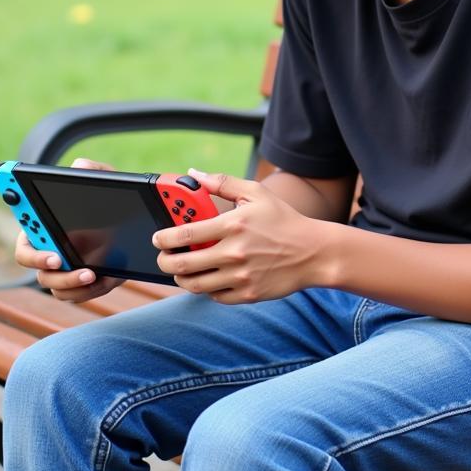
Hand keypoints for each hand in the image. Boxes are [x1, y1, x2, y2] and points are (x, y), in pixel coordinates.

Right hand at [12, 157, 122, 302]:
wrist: (134, 219)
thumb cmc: (109, 196)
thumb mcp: (105, 179)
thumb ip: (92, 170)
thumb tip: (79, 165)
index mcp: (44, 230)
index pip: (25, 247)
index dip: (33, 255)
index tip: (53, 254)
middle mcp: (50, 254)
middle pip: (40, 275)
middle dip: (56, 273)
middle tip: (70, 265)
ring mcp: (65, 271)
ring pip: (58, 290)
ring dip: (73, 285)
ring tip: (93, 274)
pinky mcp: (84, 283)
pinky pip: (81, 295)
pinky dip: (94, 290)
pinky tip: (108, 278)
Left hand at [152, 169, 328, 303]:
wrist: (313, 252)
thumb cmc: (283, 220)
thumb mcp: (255, 193)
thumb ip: (222, 183)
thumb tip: (195, 174)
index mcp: (232, 224)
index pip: (184, 234)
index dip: (163, 238)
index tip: (157, 238)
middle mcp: (233, 252)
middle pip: (183, 264)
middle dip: (165, 261)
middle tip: (163, 257)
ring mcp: (240, 276)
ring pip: (195, 284)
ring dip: (182, 277)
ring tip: (181, 270)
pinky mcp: (247, 294)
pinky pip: (215, 296)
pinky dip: (206, 289)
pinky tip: (208, 279)